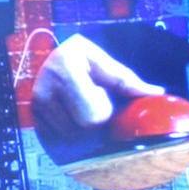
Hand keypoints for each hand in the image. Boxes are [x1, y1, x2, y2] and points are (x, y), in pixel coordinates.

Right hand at [30, 34, 163, 158]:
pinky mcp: (33, 112)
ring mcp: (37, 102)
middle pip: (83, 128)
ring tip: (79, 103)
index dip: (104, 110)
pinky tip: (68, 110)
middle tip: (92, 101)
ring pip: (70, 134)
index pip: (94, 115)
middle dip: (94, 119)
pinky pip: (57, 134)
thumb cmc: (82, 58)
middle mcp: (47, 87)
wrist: (52, 55)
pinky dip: (67, 126)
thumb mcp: (103, 61)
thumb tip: (155, 93)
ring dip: (80, 124)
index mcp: (66, 69)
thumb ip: (126, 80)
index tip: (101, 95)